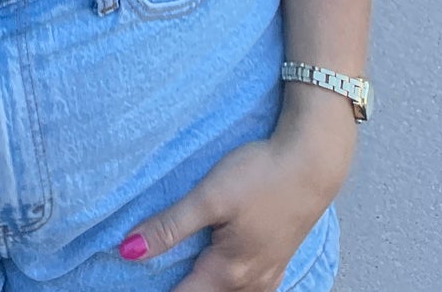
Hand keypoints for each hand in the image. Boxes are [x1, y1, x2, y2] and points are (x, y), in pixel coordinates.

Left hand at [116, 102, 354, 289]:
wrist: (312, 163)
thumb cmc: (261, 175)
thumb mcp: (209, 197)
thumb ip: (170, 226)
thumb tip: (128, 251)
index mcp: (227, 273)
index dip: (155, 289)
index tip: (131, 278)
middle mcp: (249, 284)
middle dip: (182, 288)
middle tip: (154, 273)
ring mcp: (268, 275)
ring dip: (204, 287)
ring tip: (182, 273)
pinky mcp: (277, 261)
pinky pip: (249, 289)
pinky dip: (228, 287)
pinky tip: (220, 273)